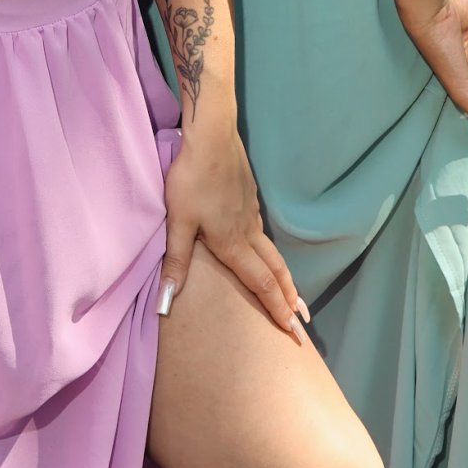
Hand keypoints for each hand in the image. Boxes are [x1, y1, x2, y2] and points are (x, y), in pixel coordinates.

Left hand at [158, 120, 307, 339]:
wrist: (212, 136)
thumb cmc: (192, 179)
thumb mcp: (178, 221)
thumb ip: (175, 262)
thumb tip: (165, 303)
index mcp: (233, 243)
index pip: (260, 283)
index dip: (276, 308)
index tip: (292, 330)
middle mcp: (248, 231)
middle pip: (275, 270)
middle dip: (288, 297)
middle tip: (303, 321)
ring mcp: (252, 212)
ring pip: (272, 251)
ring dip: (283, 275)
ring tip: (291, 292)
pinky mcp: (250, 196)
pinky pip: (263, 232)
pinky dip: (272, 252)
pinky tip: (265, 249)